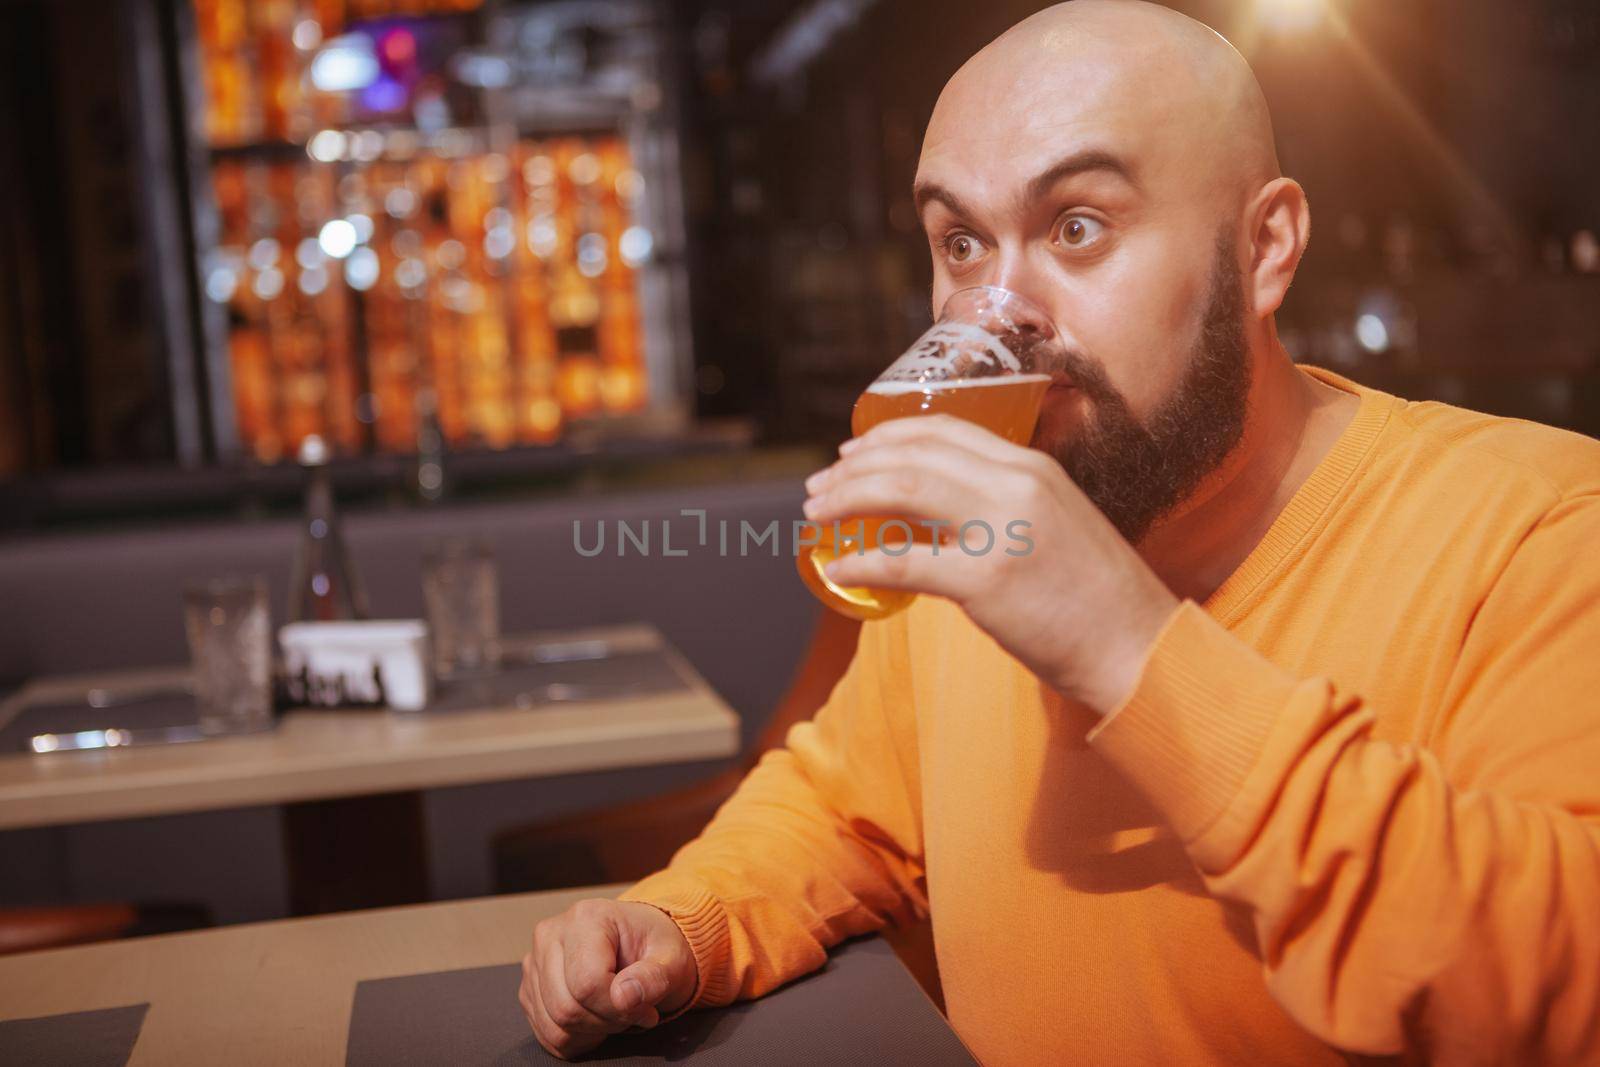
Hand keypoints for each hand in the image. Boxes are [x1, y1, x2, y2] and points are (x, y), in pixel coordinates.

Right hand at [519, 898, 696, 1059]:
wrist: (642, 944)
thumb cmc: (655, 948)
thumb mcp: (672, 959)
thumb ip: (654, 977)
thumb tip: (623, 997)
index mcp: (586, 918)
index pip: (587, 983)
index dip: (618, 1009)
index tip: (645, 1008)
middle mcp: (551, 935)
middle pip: (566, 1007)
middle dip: (607, 1022)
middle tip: (633, 1012)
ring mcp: (535, 962)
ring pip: (554, 1024)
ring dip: (592, 1032)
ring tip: (616, 1013)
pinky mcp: (530, 987)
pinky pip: (546, 1033)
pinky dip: (576, 1038)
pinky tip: (597, 1020)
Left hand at [803, 414, 1179, 713]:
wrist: (1137, 647)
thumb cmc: (1093, 596)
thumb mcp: (1056, 523)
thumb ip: (1004, 505)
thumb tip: (936, 512)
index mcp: (1032, 467)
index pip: (943, 429)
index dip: (886, 436)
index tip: (851, 452)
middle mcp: (1015, 485)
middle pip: (912, 455)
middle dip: (853, 468)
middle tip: (818, 488)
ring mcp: (1002, 530)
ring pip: (900, 491)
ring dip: (847, 500)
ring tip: (816, 517)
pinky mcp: (987, 581)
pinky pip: (904, 560)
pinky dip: (861, 560)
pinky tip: (837, 568)